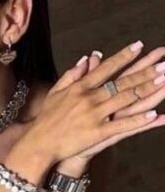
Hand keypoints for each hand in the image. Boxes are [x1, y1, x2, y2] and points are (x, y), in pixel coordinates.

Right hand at [21, 41, 164, 163]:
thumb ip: (72, 74)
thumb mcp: (55, 93)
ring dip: (148, 90)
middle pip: (122, 82)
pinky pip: (123, 125)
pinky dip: (139, 120)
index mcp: (80, 87)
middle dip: (146, 72)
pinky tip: (155, 114)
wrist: (38, 144)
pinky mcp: (97, 133)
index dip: (124, 57)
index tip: (140, 46)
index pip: (106, 68)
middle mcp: (89, 98)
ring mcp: (94, 115)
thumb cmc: (46, 120)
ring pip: (126, 100)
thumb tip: (88, 59)